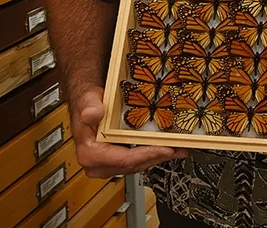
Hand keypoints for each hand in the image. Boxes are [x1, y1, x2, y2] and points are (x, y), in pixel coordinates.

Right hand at [72, 86, 187, 178]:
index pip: (125, 160)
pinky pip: (136, 160)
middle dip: (158, 157)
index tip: (165, 149)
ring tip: (178, 149)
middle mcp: (98, 165)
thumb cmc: (88, 104)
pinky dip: (151, 154)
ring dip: (157, 157)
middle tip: (179, 149)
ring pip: (137, 165)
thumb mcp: (89, 101)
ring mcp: (107, 165)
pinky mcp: (116, 161)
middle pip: (134, 165)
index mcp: (91, 154)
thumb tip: (93, 114)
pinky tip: (164, 148)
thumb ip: (90, 108)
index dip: (147, 155)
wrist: (88, 104)